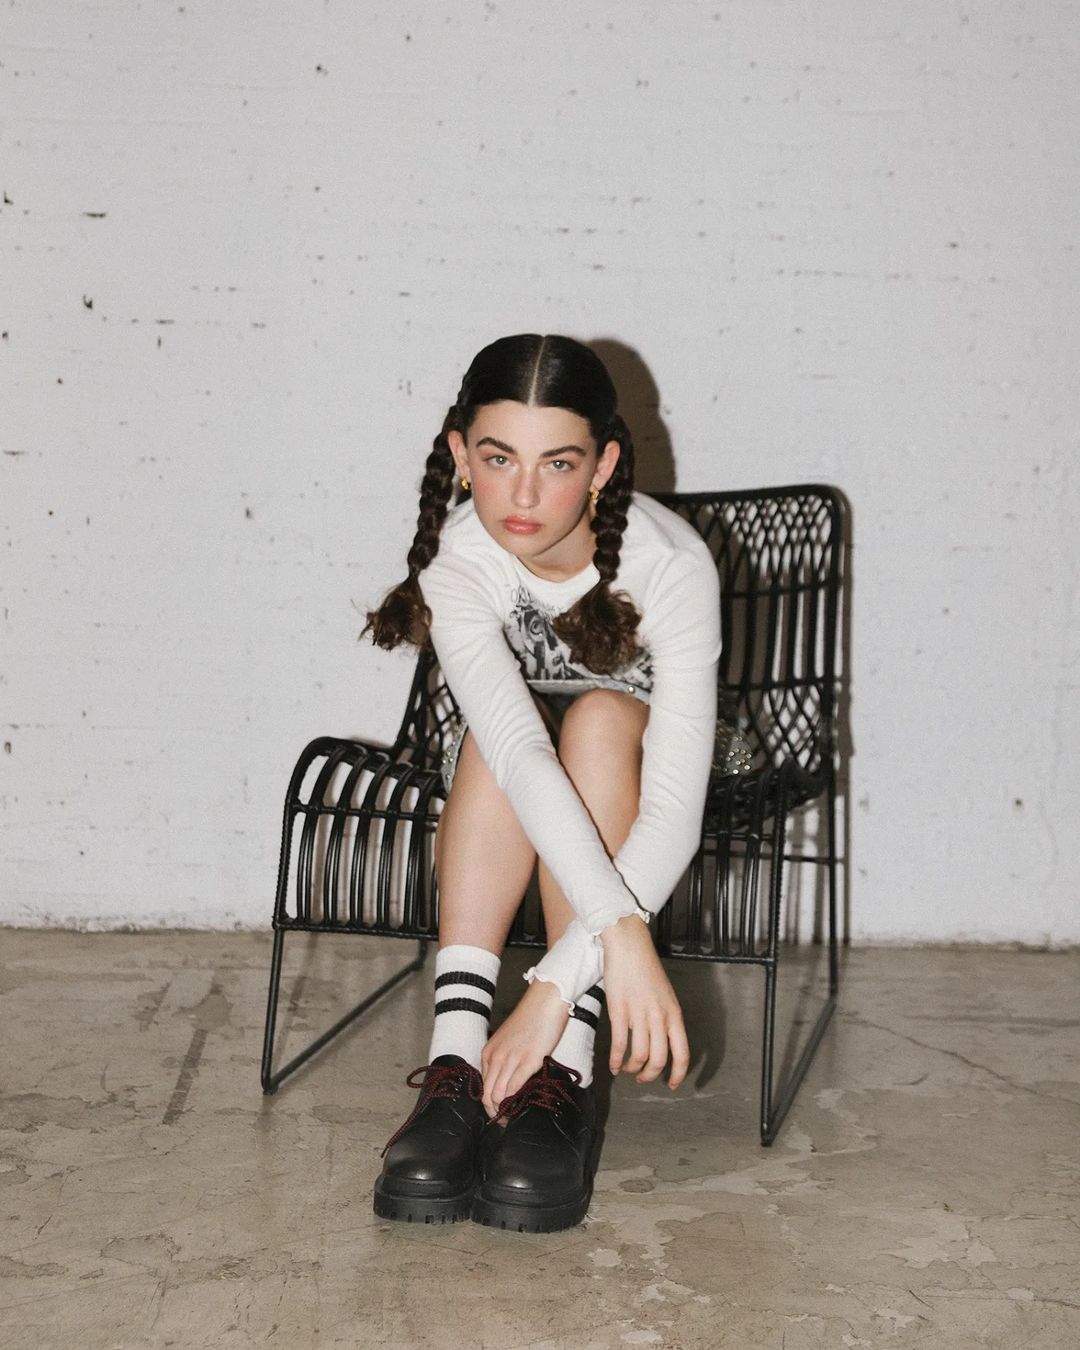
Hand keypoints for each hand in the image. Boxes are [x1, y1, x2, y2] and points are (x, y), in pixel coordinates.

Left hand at [480, 978, 569, 1118]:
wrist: (544, 1001)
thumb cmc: (530, 1020)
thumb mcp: (508, 1041)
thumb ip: (505, 1060)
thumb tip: (508, 1082)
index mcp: (489, 1053)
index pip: (482, 1089)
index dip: (490, 1106)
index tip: (501, 1114)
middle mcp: (496, 1058)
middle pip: (487, 1096)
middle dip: (496, 1113)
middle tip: (508, 1121)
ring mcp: (511, 1060)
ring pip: (498, 1096)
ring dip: (506, 1112)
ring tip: (515, 1118)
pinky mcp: (528, 1061)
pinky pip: (514, 1089)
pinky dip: (517, 1102)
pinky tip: (524, 1107)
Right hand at [601, 915, 689, 1088]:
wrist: (629, 945)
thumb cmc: (646, 968)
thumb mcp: (665, 994)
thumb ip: (666, 1017)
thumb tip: (662, 1040)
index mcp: (674, 1014)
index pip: (682, 1053)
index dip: (678, 1074)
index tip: (673, 1084)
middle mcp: (659, 1017)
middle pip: (659, 1060)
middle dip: (651, 1075)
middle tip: (643, 1078)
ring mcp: (639, 1015)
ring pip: (639, 1056)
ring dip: (632, 1069)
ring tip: (627, 1070)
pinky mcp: (619, 1011)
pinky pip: (618, 1045)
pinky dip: (615, 1060)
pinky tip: (613, 1065)